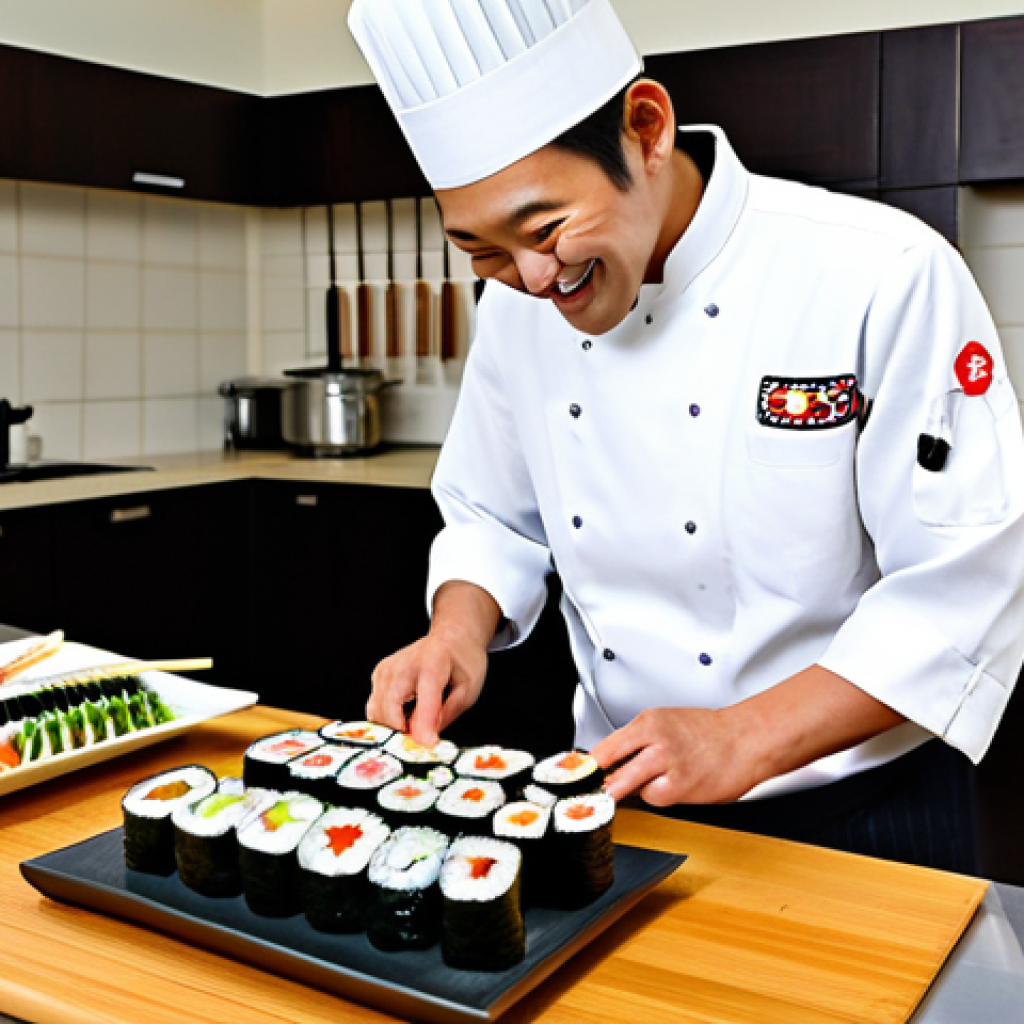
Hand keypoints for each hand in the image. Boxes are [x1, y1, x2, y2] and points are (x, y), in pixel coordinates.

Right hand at [366, 581, 500, 746]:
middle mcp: (404, 664)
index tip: (427, 745)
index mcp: (434, 664)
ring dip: (393, 727)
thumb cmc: (462, 663)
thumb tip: (425, 739)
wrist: (451, 638)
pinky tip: (405, 715)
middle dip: (403, 733)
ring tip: (416, 723)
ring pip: (377, 712)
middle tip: (421, 741)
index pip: (425, 700)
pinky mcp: (378, 674)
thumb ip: (446, 714)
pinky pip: (375, 707)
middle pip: (391, 710)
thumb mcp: (468, 690)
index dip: (424, 727)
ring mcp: (386, 668)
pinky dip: (387, 718)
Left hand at [591, 707, 760, 806]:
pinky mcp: (681, 786)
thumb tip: (610, 759)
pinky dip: (658, 796)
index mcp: (648, 721)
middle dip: (598, 784)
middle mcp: (655, 739)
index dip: (588, 766)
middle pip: (611, 768)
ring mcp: (668, 763)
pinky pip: (655, 798)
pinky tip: (673, 786)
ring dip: (628, 789)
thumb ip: (638, 740)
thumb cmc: (708, 732)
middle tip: (589, 794)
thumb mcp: (666, 722)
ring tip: (644, 783)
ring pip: (629, 785)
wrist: (746, 739)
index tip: (575, 777)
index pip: (605, 746)